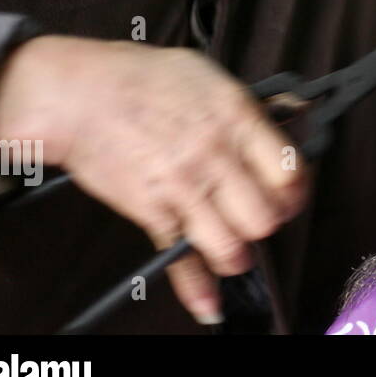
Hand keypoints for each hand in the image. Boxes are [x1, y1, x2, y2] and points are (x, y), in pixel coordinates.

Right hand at [0, 36, 308, 324]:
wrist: (78, 94)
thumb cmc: (138, 77)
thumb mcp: (208, 74)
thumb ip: (251, 102)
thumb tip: (293, 110)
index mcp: (237, 119)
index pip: (290, 171)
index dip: (297, 191)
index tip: (292, 195)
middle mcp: (217, 155)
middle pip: (267, 215)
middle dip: (269, 223)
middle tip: (261, 218)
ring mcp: (185, 187)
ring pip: (232, 245)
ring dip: (238, 254)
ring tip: (235, 248)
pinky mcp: (153, 210)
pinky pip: (181, 259)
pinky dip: (197, 287)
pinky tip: (209, 302)